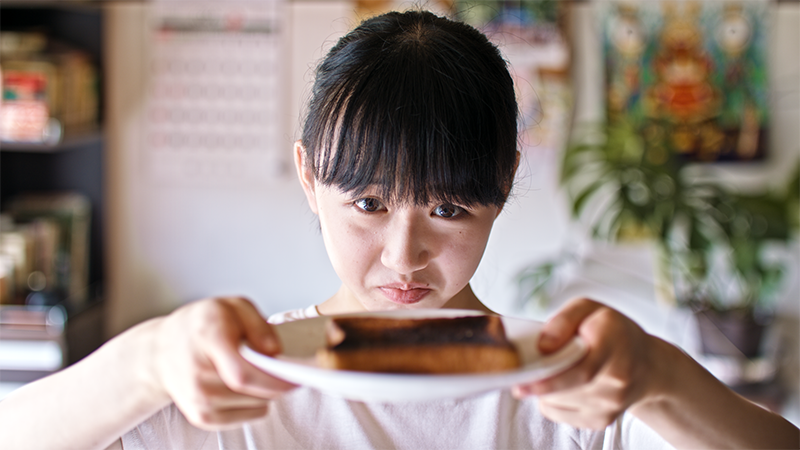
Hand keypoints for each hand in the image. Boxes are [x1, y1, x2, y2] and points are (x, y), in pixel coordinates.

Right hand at [151, 296, 295, 428]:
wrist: (162, 352)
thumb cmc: (200, 326)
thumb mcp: (233, 306)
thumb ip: (258, 325)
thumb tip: (275, 351)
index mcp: (208, 337)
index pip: (243, 373)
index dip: (275, 379)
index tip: (297, 375)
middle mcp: (199, 373)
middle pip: (253, 390)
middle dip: (278, 381)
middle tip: (285, 368)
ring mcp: (199, 400)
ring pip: (256, 404)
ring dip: (266, 391)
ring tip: (253, 370)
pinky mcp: (202, 418)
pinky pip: (249, 416)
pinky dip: (255, 402)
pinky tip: (244, 385)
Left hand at [513, 298, 657, 428]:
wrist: (646, 365)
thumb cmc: (612, 332)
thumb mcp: (588, 309)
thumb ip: (563, 321)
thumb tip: (543, 347)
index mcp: (613, 342)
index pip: (581, 370)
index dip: (548, 380)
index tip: (521, 385)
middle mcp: (617, 377)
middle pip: (564, 389)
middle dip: (538, 382)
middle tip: (523, 373)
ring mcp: (610, 403)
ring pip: (556, 402)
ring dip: (544, 389)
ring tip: (557, 370)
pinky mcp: (602, 420)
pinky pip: (559, 413)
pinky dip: (552, 400)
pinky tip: (564, 385)